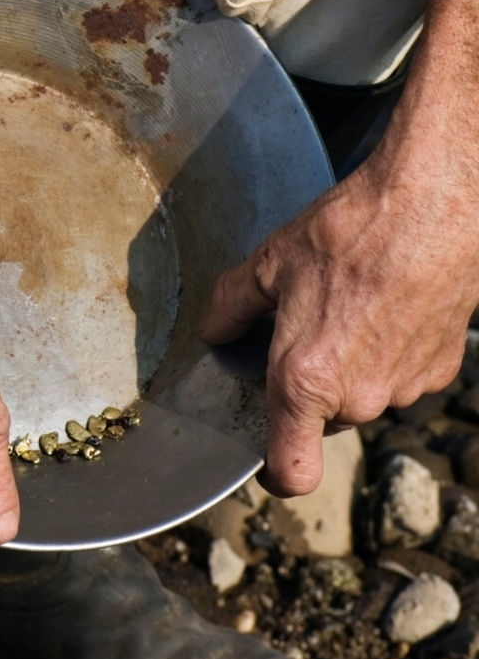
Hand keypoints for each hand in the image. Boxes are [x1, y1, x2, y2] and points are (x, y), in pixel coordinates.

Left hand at [198, 0, 478, 496]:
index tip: (257, 448)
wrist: (451, 188)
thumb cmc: (351, 217)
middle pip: (315, 412)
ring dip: (342, 356)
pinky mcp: (446, 359)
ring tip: (341, 293)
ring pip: (358, 390)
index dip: (269, 465)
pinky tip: (381, 290)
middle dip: (300, 377)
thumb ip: (231, 307)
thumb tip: (207, 337)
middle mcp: (359, 392)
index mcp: (307, 374)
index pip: (285, 470)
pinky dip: (384, 341)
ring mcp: (408, 379)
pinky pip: (399, 366)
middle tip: (297, 317)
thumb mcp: (269, 256)